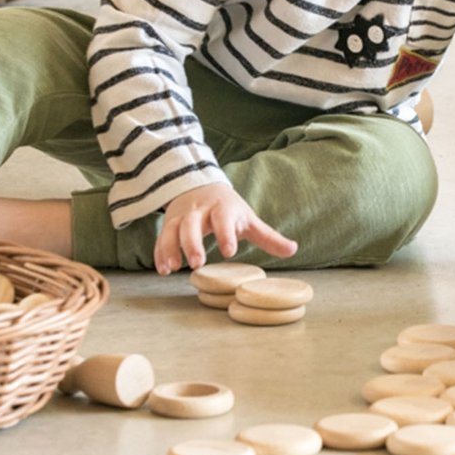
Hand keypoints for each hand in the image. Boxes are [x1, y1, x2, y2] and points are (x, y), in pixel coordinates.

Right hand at [154, 183, 297, 275]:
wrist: (201, 186)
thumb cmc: (229, 208)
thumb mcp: (249, 219)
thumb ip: (268, 237)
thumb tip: (294, 249)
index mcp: (223, 208)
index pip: (224, 218)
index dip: (226, 234)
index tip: (229, 252)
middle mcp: (200, 210)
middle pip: (192, 223)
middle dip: (193, 242)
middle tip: (198, 263)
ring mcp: (182, 216)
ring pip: (172, 229)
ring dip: (171, 248)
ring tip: (173, 268)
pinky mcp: (169, 223)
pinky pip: (161, 237)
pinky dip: (160, 252)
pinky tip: (163, 269)